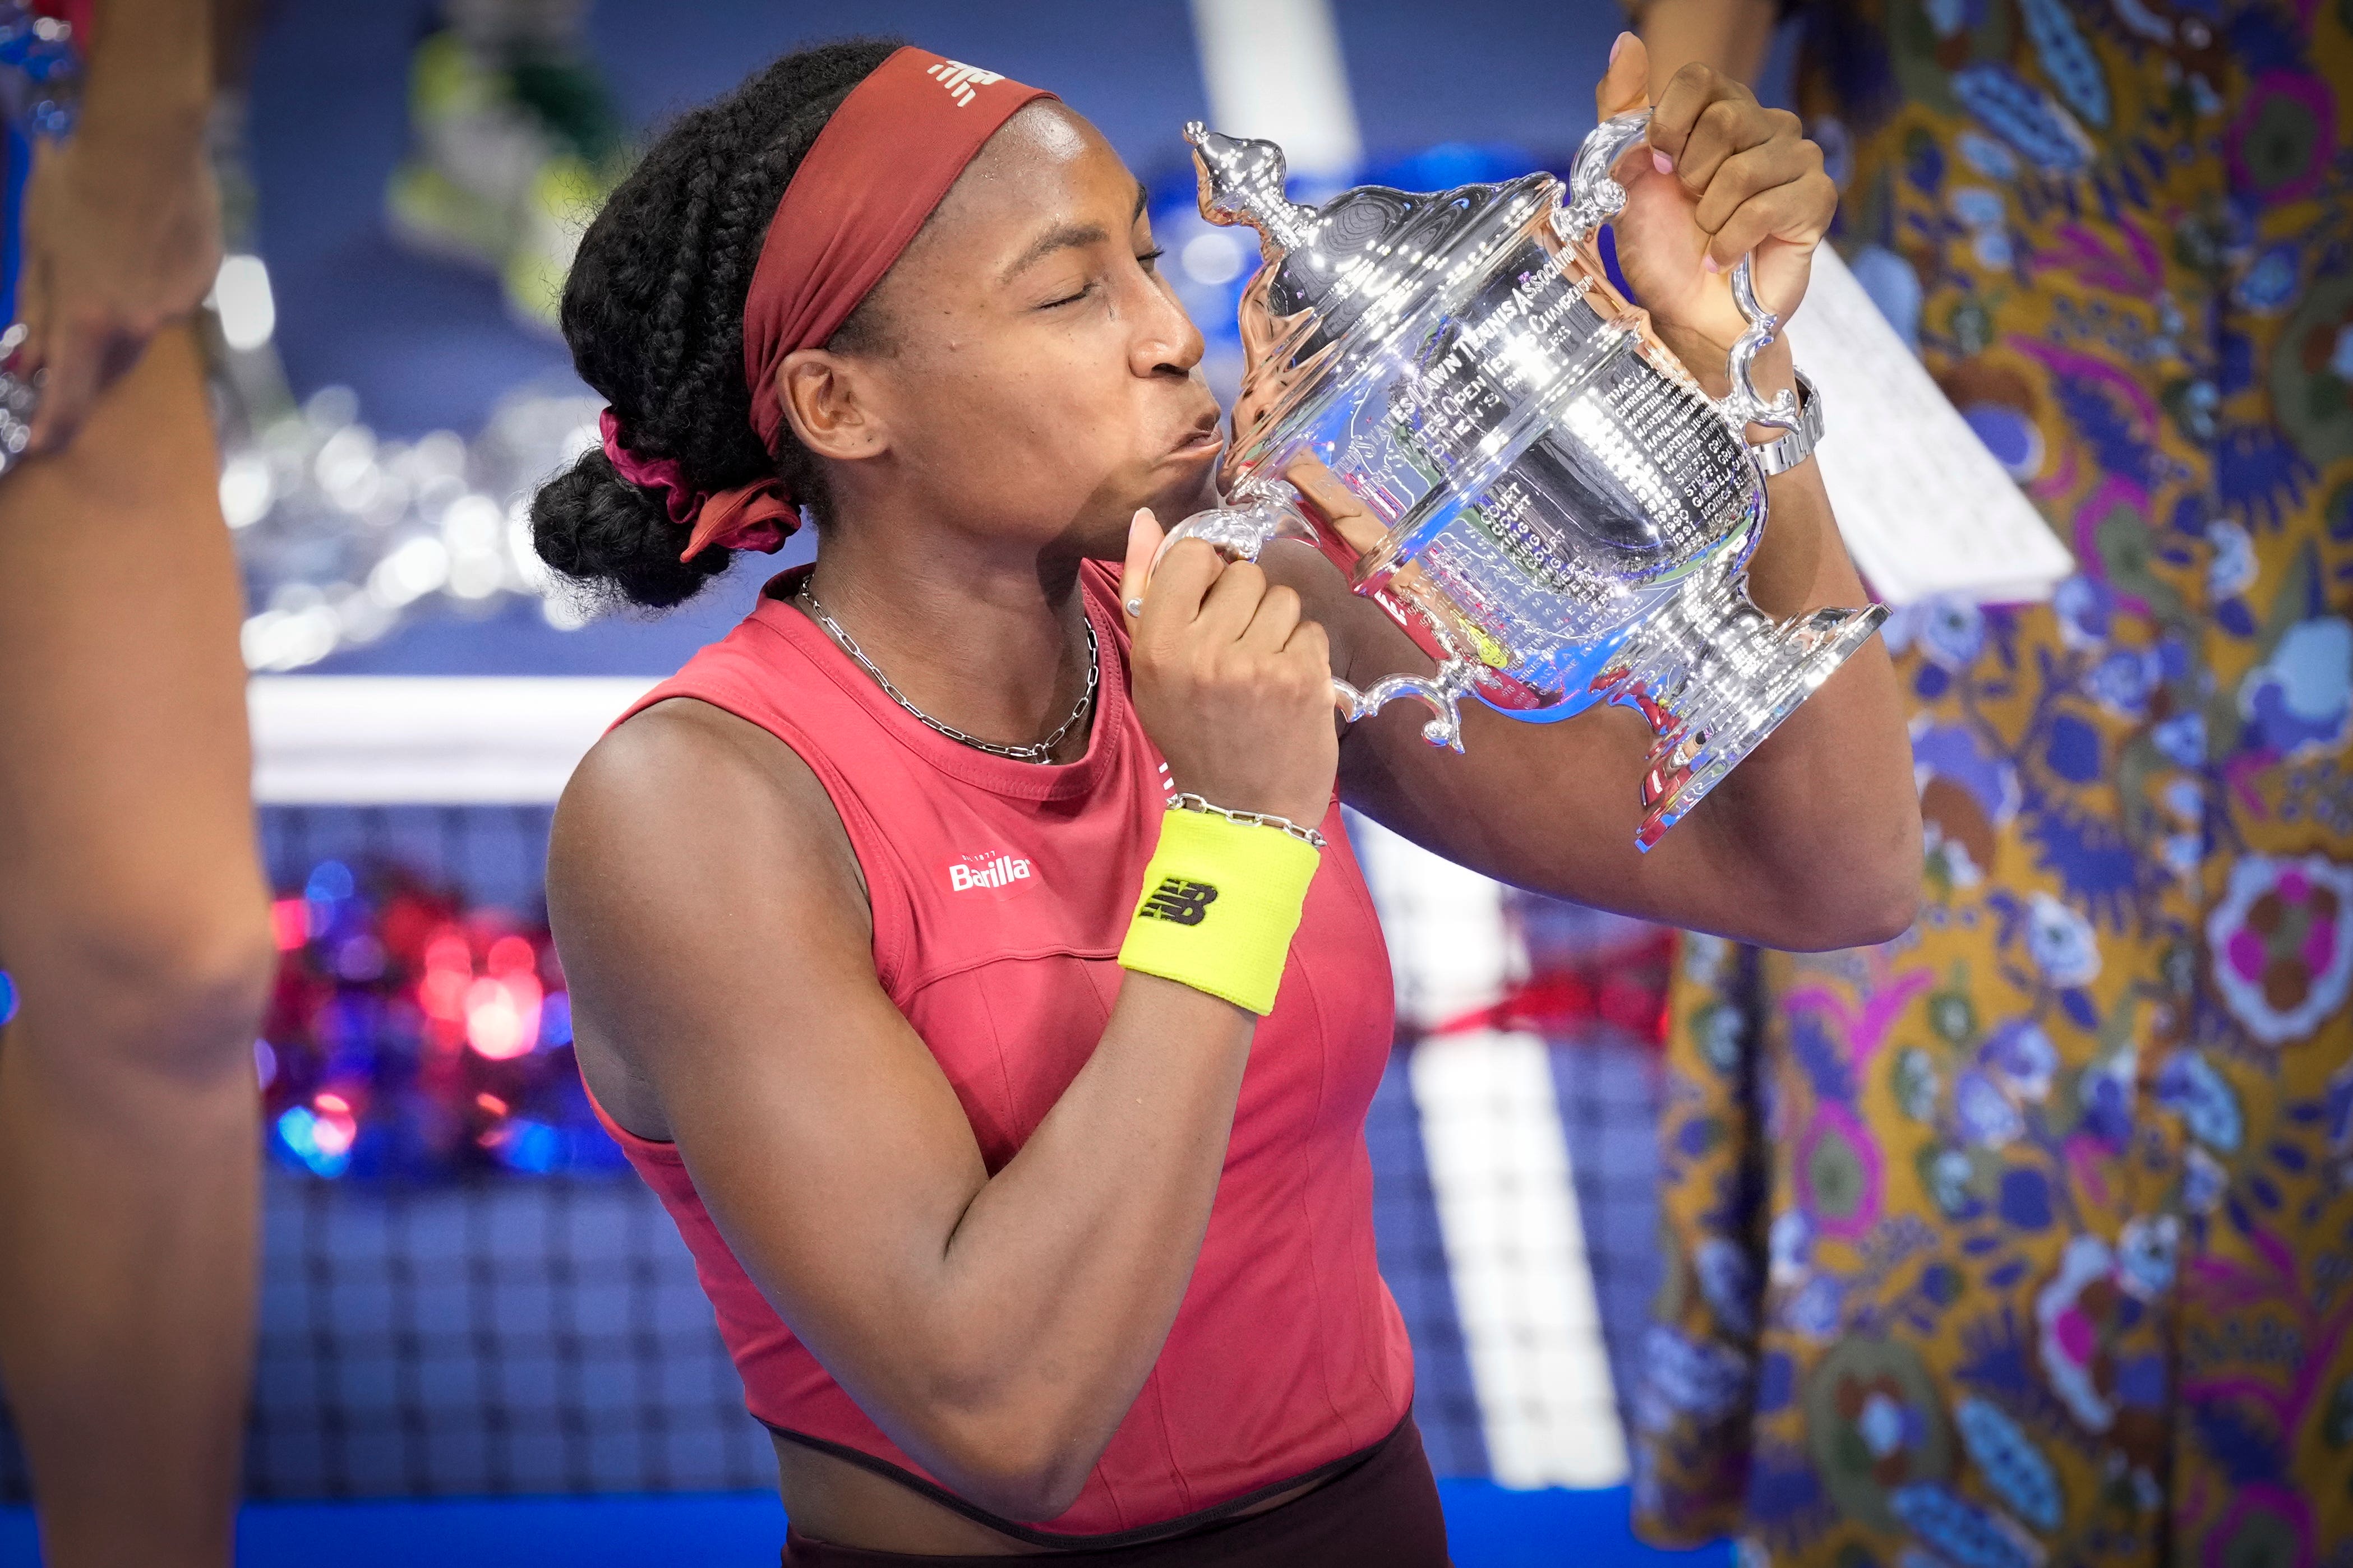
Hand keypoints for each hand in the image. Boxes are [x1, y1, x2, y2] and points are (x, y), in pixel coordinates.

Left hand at [15, 125, 220, 453]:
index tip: (40, 444)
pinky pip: (173, 295)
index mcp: (88, 317)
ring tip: (112, 267)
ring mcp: (180, 302)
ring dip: (124, 316)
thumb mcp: (37, 243)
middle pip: (113, 365)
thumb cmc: (73, 182)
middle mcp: (141, 323)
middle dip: (89, 365)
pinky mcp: (207, 276)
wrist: (143, 140)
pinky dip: (153, 284)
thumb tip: (31, 355)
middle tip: (70, 349)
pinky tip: (144, 245)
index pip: (70, 390)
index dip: (53, 421)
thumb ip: (36, 305)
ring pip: (145, 327)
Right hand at [1119, 508, 1339, 829]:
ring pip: (1283, 597)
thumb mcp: (1153, 672)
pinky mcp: (1303, 677)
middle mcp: (1204, 650)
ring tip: (1263, 668)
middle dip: (1246, 604)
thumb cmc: (1194, 736)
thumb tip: (1146, 519)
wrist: (1242, 812)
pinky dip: (1305, 653)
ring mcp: (1257, 663)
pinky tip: (1288, 686)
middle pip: (1244, 573)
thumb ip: (1145, 592)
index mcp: (1158, 646)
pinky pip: (1312, 628)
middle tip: (1238, 650)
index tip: (1210, 605)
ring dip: (1279, 627)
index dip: (1207, 572)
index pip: (1192, 554)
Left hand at [1594, 34, 1831, 390]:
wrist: (1690, 315)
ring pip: (1746, 166)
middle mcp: (1766, 127)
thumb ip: (1622, 110)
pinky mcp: (1816, 201)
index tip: (1659, 166)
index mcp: (1722, 113)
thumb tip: (1626, 41)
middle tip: (1689, 207)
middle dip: (1691, 173)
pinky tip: (1724, 257)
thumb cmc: (1664, 249)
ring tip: (1709, 235)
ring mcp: (1797, 161)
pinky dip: (1732, 240)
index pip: (1701, 78)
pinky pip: (1767, 206)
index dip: (1671, 123)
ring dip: (1711, 214)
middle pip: (1727, 117)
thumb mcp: (1626, 176)